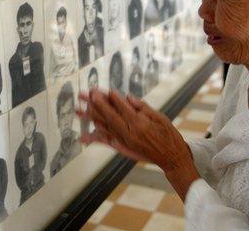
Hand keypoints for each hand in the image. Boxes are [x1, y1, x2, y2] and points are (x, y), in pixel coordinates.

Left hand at [77, 89, 199, 199]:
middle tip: (84, 94)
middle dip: (95, 104)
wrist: (171, 158)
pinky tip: (82, 136)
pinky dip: (94, 138)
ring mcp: (124, 141)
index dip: (113, 99)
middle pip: (108, 116)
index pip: (122, 108)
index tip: (105, 90)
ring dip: (90, 117)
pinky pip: (106, 142)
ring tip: (77, 109)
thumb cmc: (168, 136)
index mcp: (140, 124)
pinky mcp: (123, 147)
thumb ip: (143, 107)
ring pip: (104, 127)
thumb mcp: (160, 118)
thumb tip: (128, 98)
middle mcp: (129, 133)